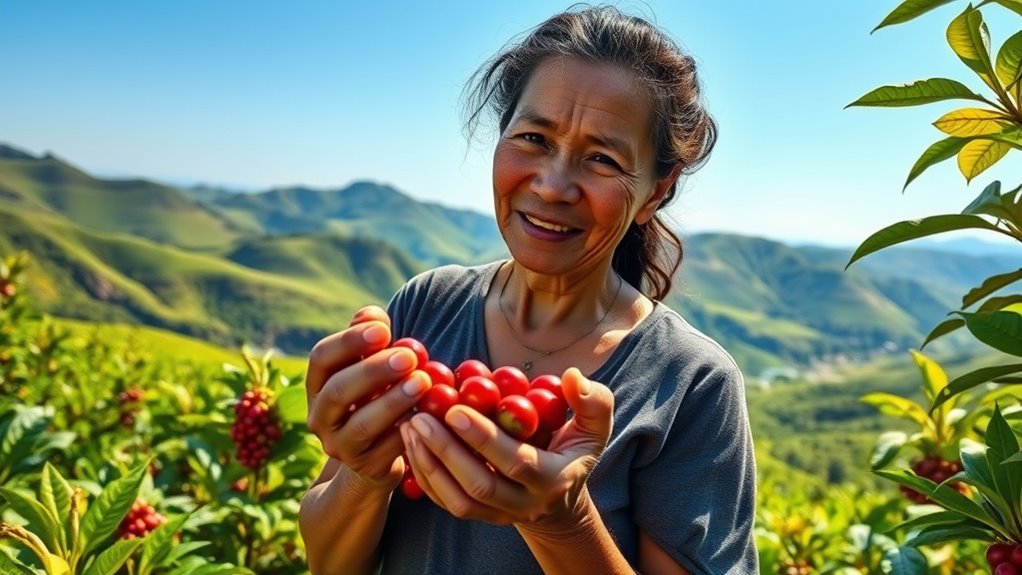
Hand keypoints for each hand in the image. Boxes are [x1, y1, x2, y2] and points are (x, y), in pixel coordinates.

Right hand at [306, 305, 431, 490]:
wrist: (378, 454)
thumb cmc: (378, 395)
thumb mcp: (372, 366)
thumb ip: (370, 339)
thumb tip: (371, 315)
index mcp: (318, 385)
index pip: (321, 358)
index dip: (349, 341)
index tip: (384, 328)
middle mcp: (320, 417)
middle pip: (338, 391)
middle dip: (374, 371)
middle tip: (409, 356)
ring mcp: (341, 446)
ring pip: (362, 425)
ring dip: (394, 401)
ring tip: (423, 381)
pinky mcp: (367, 468)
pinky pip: (388, 450)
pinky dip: (409, 429)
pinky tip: (430, 414)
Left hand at [400, 367, 612, 527]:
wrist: (560, 500)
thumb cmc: (573, 450)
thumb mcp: (594, 427)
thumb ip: (592, 402)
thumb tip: (573, 376)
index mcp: (553, 478)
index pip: (516, 462)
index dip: (484, 438)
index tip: (455, 408)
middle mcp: (525, 504)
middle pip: (481, 484)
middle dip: (447, 450)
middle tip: (421, 416)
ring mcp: (500, 515)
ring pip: (458, 500)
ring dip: (429, 465)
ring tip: (410, 427)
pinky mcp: (479, 518)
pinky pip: (447, 504)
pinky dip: (425, 477)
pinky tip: (411, 445)